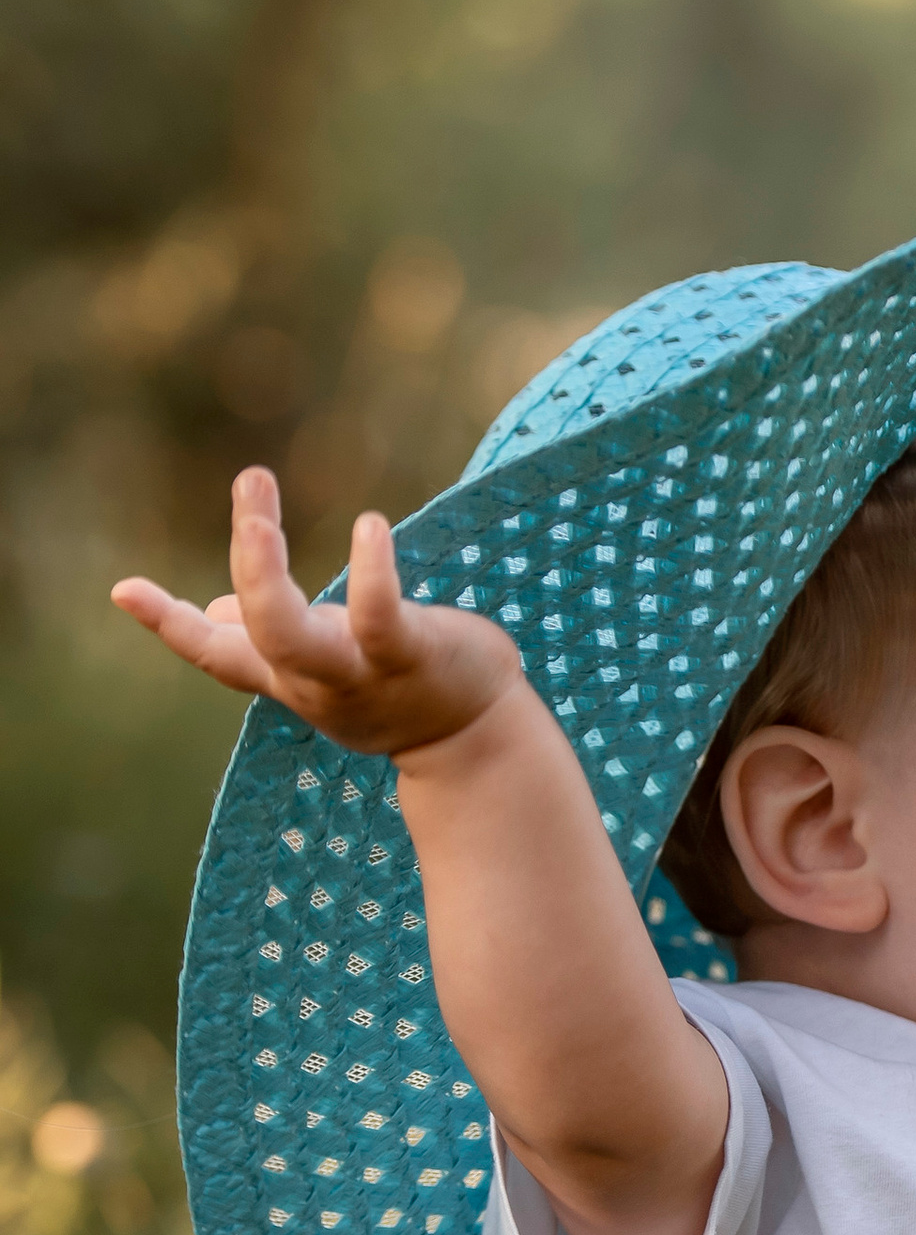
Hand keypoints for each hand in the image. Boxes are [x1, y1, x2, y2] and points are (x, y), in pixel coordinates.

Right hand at [112, 467, 520, 763]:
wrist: (474, 746)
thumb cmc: (399, 693)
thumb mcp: (327, 670)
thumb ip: (270, 641)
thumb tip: (216, 612)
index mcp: (289, 674)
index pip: (217, 654)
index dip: (168, 624)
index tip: (122, 588)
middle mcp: (314, 679)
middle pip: (251, 638)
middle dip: (242, 568)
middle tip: (247, 488)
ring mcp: (359, 674)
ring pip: (293, 636)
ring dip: (265, 577)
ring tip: (255, 514)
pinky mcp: (409, 659)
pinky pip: (380, 619)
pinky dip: (371, 572)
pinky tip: (368, 525)